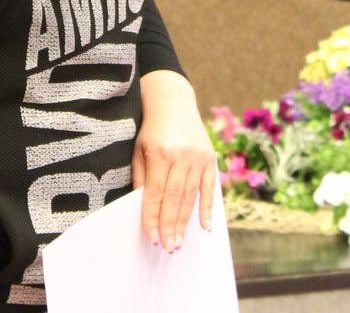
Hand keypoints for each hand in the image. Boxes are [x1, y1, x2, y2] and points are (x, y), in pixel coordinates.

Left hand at [132, 70, 216, 252]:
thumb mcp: (138, 149)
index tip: (151, 238)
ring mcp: (199, 157)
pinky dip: (208, 209)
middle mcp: (182, 155)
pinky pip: (209, 188)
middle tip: (168, 248)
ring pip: (191, 197)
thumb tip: (144, 208)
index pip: (155, 193)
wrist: (172, 101)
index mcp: (161, 152)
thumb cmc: (150, 128)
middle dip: (170, 226)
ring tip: (179, 243)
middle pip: (175, 198)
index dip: (152, 218)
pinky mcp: (210, 158)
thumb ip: (142, 178)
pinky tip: (205, 227)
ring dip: (185, 223)